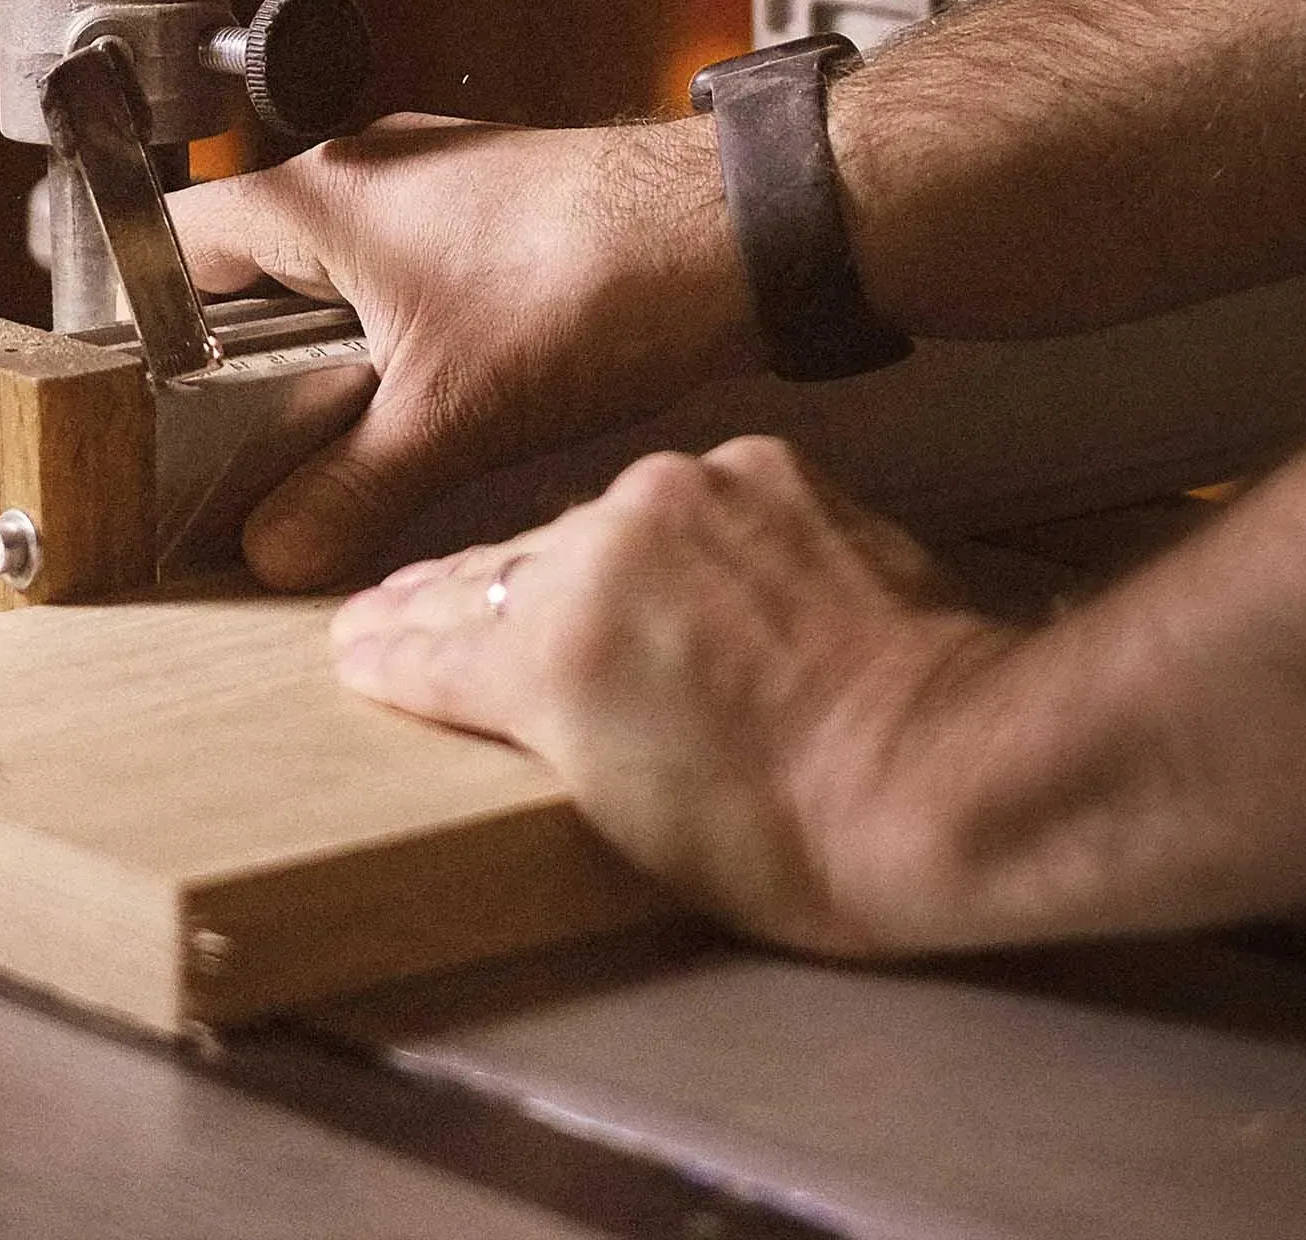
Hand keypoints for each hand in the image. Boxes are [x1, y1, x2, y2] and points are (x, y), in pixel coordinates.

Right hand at [170, 114, 755, 589]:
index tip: (153, 398)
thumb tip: (277, 548)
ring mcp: (434, 180)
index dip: (149, 320)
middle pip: (254, 265)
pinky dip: (402, 329)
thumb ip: (346, 491)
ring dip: (334, 347)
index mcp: (319, 198)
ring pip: (337, 270)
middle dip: (249, 356)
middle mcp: (366, 170)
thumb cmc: (590, 279)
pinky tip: (442, 387)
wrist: (732, 233)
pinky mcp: (493, 204)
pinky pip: (407, 267)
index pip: (177, 240)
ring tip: (358, 424)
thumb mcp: (446, 416)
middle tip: (259, 438)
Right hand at [330, 436, 1018, 954]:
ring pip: (590, 524)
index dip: (388, 653)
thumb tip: (503, 691)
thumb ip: (541, 725)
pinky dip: (673, 533)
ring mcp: (686, 495)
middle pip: (498, 573)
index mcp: (551, 650)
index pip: (435, 647)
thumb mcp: (622, 816)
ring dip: (566, 563)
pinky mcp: (760, 468)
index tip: (356, 646)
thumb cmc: (795, 836)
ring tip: (537, 588)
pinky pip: (686, 499)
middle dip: (445, 600)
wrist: (949, 771)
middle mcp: (603, 547)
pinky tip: (672, 565)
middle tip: (395, 609)